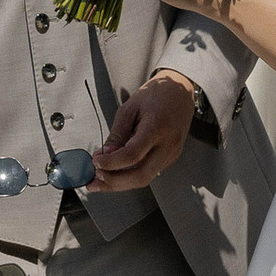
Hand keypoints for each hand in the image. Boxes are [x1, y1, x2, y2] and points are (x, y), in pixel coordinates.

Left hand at [89, 72, 199, 192]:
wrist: (180, 92)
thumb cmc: (156, 95)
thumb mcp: (130, 108)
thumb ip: (117, 134)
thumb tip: (105, 155)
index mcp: (157, 127)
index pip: (132, 155)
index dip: (111, 163)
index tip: (96, 162)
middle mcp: (168, 144)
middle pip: (141, 176)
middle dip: (114, 182)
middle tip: (95, 179)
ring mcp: (172, 153)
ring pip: (145, 179)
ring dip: (121, 183)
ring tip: (101, 180)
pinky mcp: (171, 158)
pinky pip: (150, 172)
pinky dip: (131, 176)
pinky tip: (118, 172)